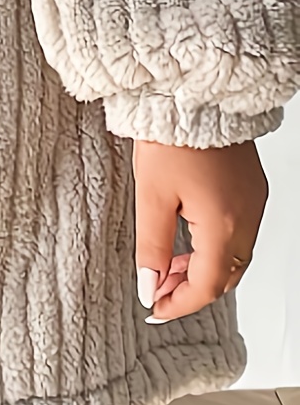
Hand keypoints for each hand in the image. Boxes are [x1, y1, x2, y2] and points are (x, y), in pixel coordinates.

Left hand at [133, 138, 267, 322]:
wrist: (193, 95)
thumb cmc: (172, 138)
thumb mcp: (151, 197)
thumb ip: (152, 248)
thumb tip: (149, 286)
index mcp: (224, 225)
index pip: (207, 286)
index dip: (179, 303)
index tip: (154, 308)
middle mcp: (248, 218)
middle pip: (226, 275)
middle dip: (192, 288)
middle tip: (158, 287)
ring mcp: (254, 203)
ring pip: (235, 256)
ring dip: (205, 267)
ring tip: (169, 263)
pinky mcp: (253, 189)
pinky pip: (240, 233)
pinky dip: (216, 246)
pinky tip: (190, 237)